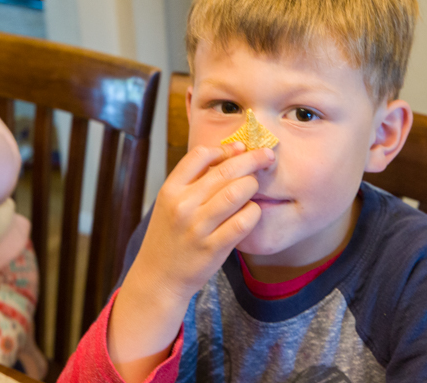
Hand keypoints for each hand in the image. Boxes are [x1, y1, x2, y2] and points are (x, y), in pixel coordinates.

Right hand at [108, 142, 273, 381]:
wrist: (158, 278)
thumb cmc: (170, 236)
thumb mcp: (171, 203)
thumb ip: (195, 180)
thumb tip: (232, 152)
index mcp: (170, 190)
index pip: (200, 155)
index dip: (226, 148)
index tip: (240, 148)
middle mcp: (183, 206)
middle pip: (225, 170)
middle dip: (252, 159)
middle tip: (267, 156)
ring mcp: (198, 227)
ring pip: (237, 192)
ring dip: (252, 185)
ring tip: (254, 188)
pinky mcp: (213, 247)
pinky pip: (244, 220)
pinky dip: (254, 212)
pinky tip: (252, 212)